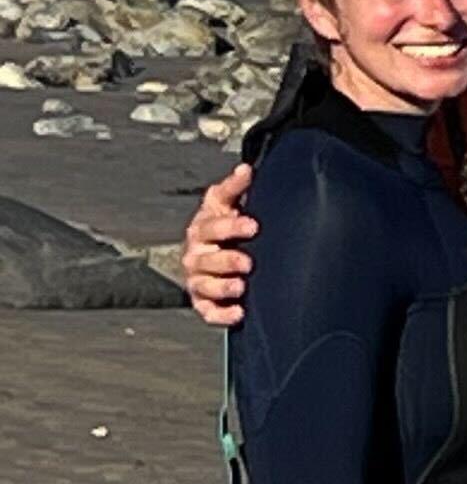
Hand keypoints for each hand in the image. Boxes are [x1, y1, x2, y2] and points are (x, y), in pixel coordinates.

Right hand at [186, 163, 257, 329]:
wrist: (216, 254)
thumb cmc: (222, 227)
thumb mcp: (226, 204)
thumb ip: (234, 188)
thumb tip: (246, 169)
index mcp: (203, 229)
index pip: (212, 225)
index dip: (230, 226)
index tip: (252, 225)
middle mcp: (197, 255)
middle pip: (206, 259)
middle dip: (226, 260)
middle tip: (247, 262)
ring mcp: (199, 279)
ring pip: (204, 285)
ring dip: (221, 287)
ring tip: (240, 287)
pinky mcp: (204, 301)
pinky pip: (208, 311)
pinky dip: (221, 314)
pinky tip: (238, 313)